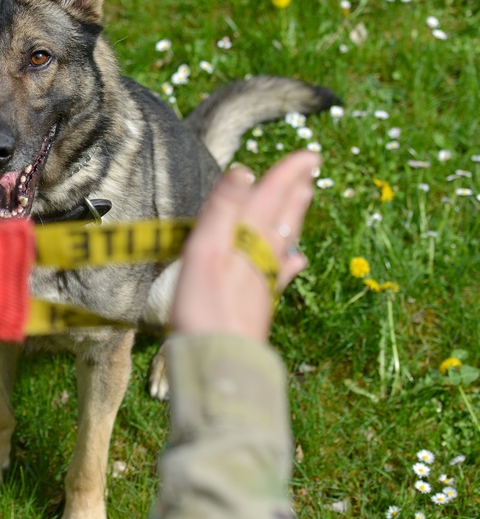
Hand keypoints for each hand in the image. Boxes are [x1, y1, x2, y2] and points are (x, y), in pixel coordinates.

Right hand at [171, 151, 320, 342]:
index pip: (269, 199)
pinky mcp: (258, 302)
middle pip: (280, 216)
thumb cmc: (204, 310)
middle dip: (294, 191)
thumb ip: (223, 213)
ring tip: (304, 201)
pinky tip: (296, 261)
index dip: (287, 176)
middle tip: (313, 169)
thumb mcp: (204, 254)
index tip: (309, 154)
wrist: (218, 363)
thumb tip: (244, 171)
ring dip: (292, 217)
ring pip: (281, 240)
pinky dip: (288, 259)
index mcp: (245, 240)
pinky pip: (278, 271)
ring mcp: (261, 281)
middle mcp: (259, 257)